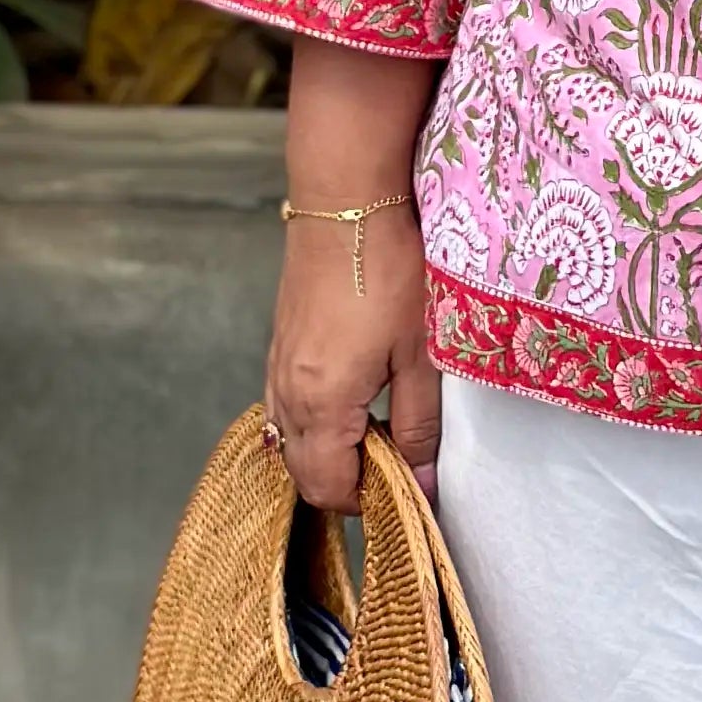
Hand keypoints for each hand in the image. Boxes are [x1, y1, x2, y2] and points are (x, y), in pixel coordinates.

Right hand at [265, 203, 439, 513]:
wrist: (347, 201)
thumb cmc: (389, 269)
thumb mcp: (420, 352)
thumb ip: (420, 423)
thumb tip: (424, 480)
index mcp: (322, 404)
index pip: (330, 489)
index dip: (369, 500)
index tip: (406, 486)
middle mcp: (287, 395)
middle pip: (304, 474)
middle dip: (346, 483)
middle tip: (396, 461)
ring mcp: (277, 368)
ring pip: (291, 442)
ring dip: (328, 453)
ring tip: (378, 428)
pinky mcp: (279, 345)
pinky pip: (285, 408)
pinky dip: (313, 423)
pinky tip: (351, 399)